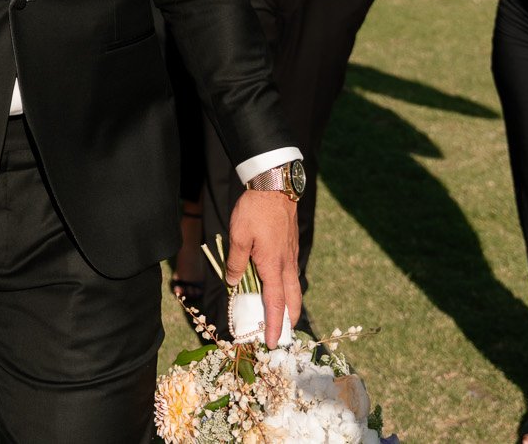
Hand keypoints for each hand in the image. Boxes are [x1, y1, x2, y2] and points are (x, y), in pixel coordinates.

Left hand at [226, 189, 300, 344]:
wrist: (275, 185)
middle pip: (292, 300)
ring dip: (289, 305)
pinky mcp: (291, 247)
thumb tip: (233, 282)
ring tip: (281, 316)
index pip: (274, 304)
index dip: (272, 325)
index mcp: (273, 266)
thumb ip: (236, 262)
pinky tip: (279, 286)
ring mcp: (291, 256)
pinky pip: (291, 274)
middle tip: (281, 335)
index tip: (270, 342)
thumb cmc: (255, 210)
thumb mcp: (238, 236)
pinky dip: (287, 288)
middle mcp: (286, 265)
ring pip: (293, 288)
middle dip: (287, 320)